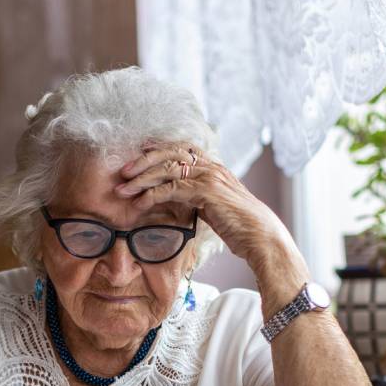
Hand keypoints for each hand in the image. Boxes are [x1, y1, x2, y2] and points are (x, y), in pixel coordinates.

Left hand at [115, 145, 308, 301]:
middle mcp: (211, 167)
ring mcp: (210, 177)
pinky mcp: (207, 192)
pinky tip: (139, 204)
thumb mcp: (214, 206)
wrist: (261, 237)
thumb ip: (197, 196)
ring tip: (123, 189)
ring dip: (141, 178)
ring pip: (167, 169)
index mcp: (214, 167)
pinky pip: (172, 189)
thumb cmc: (240, 226)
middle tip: (123, 172)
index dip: (158, 147)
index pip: (181, 148)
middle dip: (143, 160)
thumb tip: (176, 197)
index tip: (139, 151)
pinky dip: (152, 195)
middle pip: (170, 152)